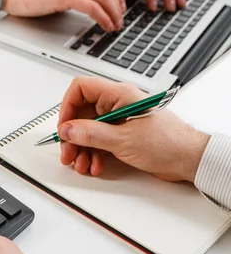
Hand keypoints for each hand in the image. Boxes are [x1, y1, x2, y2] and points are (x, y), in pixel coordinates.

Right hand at [57, 76, 209, 181]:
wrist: (189, 159)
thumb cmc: (168, 143)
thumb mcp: (122, 140)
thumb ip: (91, 133)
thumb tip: (68, 129)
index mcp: (118, 94)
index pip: (81, 89)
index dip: (68, 106)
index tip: (65, 127)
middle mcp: (117, 103)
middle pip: (81, 113)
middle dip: (73, 135)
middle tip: (68, 152)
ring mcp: (119, 119)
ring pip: (88, 129)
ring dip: (82, 148)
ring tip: (82, 163)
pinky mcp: (122, 133)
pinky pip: (98, 140)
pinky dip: (93, 152)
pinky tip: (95, 164)